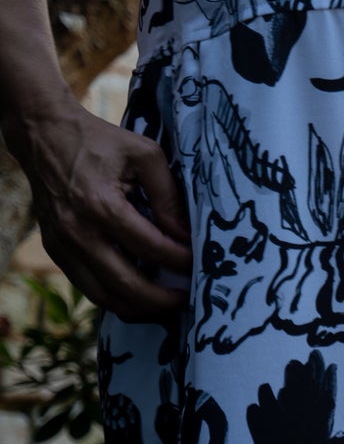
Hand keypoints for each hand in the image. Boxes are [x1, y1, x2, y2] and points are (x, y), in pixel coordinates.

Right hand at [9, 99, 192, 321]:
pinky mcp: (55, 249)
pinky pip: (87, 287)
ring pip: (103, 296)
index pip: (152, 248)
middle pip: (126, 284)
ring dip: (138, 308)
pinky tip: (138, 295)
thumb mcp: (144, 155)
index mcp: (101, 205)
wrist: (43, 134)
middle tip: (188, 299)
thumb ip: (169, 197)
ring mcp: (61, 244)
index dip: (181, 262)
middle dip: (162, 300)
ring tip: (166, 306)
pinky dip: (115, 298)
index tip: (200, 265)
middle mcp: (77, 231)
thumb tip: (187, 237)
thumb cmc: (99, 141)